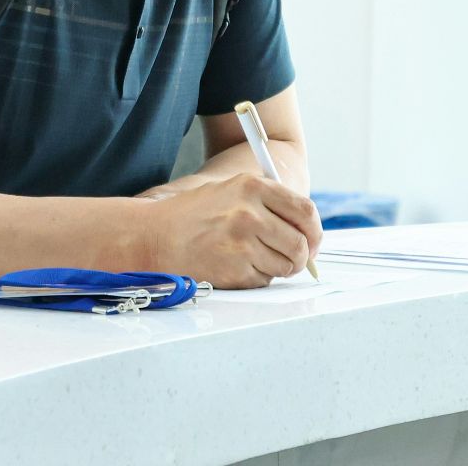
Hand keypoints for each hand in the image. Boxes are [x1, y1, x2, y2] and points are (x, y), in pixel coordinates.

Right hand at [134, 173, 322, 288]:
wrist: (152, 237)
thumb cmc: (192, 215)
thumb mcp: (230, 191)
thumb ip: (267, 204)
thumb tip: (305, 230)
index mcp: (252, 187)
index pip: (305, 211)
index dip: (315, 232)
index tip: (312, 242)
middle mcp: (250, 213)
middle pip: (300, 244)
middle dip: (300, 257)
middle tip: (291, 260)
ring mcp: (242, 243)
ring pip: (286, 266)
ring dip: (277, 269)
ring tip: (255, 260)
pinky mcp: (234, 270)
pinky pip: (264, 280)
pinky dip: (257, 278)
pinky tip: (236, 267)